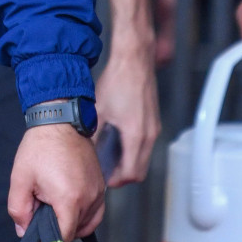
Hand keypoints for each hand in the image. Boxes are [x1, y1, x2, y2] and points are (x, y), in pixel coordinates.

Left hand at [9, 120, 106, 241]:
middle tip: (42, 211)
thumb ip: (19, 209)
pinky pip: (96, 212)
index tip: (38, 233)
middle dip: (58, 228)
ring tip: (53, 205)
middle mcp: (89, 199)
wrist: (60, 122)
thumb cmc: (39, 148)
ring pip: (87, 223)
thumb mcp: (20, 179)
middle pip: (75, 231)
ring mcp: (98, 193)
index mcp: (69, 199)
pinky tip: (68, 204)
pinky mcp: (102, 186)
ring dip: (71, 222)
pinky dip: (83, 215)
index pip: (64, 237)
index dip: (48, 240)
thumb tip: (24, 231)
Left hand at [92, 38, 159, 185]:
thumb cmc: (117, 82)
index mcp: (135, 135)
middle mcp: (149, 134)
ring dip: (129, 162)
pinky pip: (145, 145)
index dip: (117, 181)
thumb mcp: (98, 111)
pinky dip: (134, 149)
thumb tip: (87, 151)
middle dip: (123, 175)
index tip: (104, 179)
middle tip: (106, 172)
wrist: (133, 61)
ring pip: (144, 158)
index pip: (132, 173)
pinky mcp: (153, 121)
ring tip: (109, 157)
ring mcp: (153, 128)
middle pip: (140, 170)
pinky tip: (117, 141)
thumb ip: (94, 134)